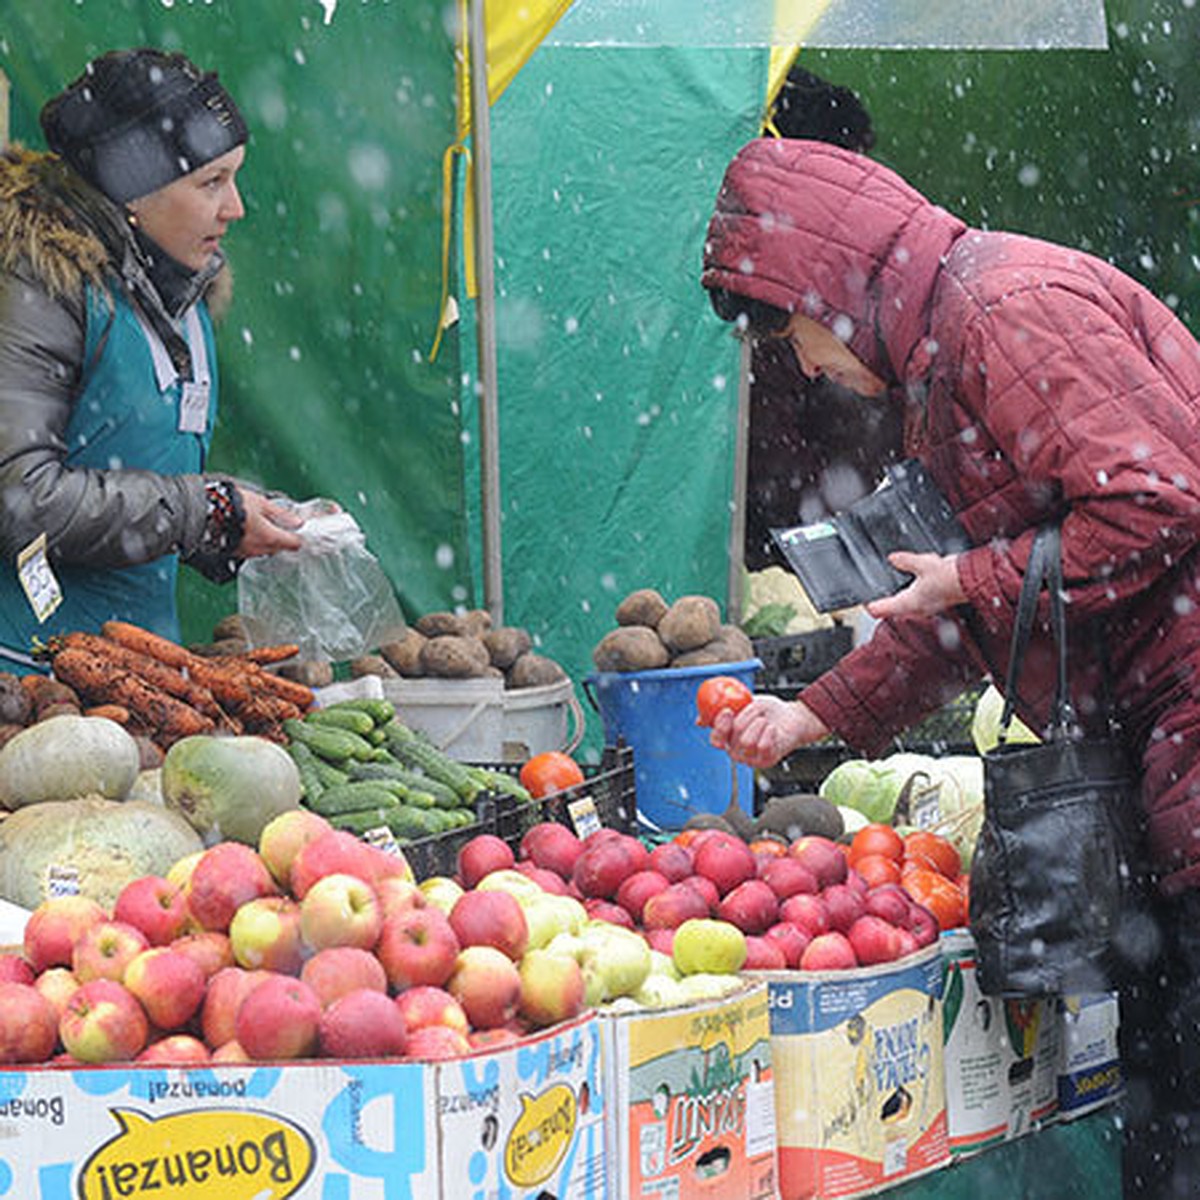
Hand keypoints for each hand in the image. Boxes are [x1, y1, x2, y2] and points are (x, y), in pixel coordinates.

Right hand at [235, 489, 304, 557]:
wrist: (203, 513)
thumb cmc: (231, 506)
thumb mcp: (261, 503)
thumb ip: (281, 514)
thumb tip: (297, 521)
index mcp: (270, 537)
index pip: (294, 544)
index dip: (298, 537)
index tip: (298, 530)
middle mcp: (260, 549)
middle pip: (279, 547)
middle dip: (280, 538)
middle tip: (276, 523)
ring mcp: (246, 553)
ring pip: (264, 550)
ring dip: (265, 540)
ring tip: (257, 524)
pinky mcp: (234, 553)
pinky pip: (249, 550)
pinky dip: (250, 542)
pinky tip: (244, 530)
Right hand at [708, 694, 829, 768]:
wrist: (792, 717)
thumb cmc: (768, 711)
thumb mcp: (745, 704)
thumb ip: (725, 709)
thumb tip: (699, 720)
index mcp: (728, 739)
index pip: (716, 740)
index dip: (719, 727)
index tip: (727, 711)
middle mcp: (737, 752)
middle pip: (732, 740)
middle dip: (744, 721)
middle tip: (753, 713)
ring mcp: (751, 759)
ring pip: (747, 742)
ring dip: (758, 725)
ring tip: (765, 721)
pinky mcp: (766, 761)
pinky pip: (762, 746)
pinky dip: (769, 733)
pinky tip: (772, 729)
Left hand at [866, 551, 966, 619]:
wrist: (971, 579)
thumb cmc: (950, 577)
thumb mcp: (922, 563)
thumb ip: (905, 561)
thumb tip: (893, 558)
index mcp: (908, 603)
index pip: (880, 610)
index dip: (869, 605)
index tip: (862, 600)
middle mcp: (916, 608)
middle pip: (891, 609)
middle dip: (882, 601)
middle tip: (874, 592)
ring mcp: (925, 606)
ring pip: (904, 604)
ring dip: (897, 596)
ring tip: (891, 585)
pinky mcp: (933, 601)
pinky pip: (916, 598)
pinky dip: (912, 590)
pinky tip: (914, 579)